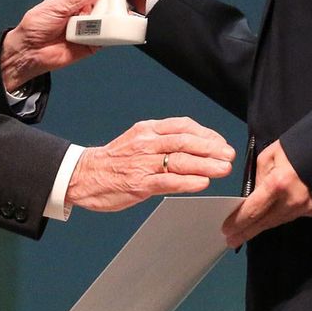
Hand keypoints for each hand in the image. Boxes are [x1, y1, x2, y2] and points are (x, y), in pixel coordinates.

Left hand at [0, 0, 102, 90]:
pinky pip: (108, 34)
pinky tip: (111, 26)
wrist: (30, 52)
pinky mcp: (94, 40)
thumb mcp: (55, 6)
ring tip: (107, 11)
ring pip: (108, 13)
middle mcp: (83, 8)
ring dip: (110, 12)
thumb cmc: (36, 26)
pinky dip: (112, 30)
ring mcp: (90, 23)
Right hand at [68, 117, 234, 211]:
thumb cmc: (114, 161)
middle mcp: (146, 143)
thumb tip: (194, 145)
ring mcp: (142, 164)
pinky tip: (202, 183)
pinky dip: (187, 182)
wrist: (83, 175)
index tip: (221, 143)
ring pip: (180, 161)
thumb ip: (163, 141)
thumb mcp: (138, 140)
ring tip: (223, 169)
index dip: (206, 134)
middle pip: (185, 142)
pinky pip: (167, 181)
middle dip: (211, 149)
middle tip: (229, 156)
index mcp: (147, 130)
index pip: (183, 126)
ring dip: (206, 165)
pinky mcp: (139, 184)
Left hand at [222, 141, 311, 246]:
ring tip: (246, 232)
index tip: (227, 230)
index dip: (238, 222)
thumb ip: (259, 179)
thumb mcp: (269, 157)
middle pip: (263, 222)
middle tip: (231, 240)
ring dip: (261, 226)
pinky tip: (267, 220)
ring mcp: (304, 208)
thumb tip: (254, 196)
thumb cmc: (295, 147)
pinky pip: (290, 216)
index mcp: (277, 184)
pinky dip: (277, 217)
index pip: (253, 210)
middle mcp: (291, 200)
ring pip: (276, 221)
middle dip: (246, 232)